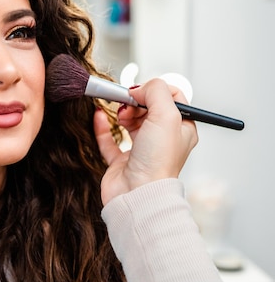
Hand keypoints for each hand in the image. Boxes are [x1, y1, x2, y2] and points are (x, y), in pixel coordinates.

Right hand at [94, 78, 198, 204]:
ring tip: (119, 113)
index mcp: (181, 130)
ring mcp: (141, 150)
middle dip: (136, 101)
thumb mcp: (167, 115)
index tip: (143, 91)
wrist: (137, 193)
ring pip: (130, 121)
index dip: (156, 90)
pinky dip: (103, 126)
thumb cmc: (157, 163)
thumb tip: (139, 88)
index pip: (172, 98)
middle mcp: (162, 140)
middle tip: (129, 102)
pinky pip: (109, 139)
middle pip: (148, 108)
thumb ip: (156, 91)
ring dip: (122, 112)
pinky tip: (99, 115)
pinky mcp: (121, 161)